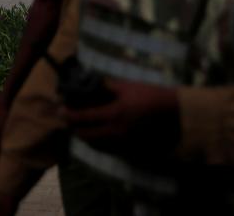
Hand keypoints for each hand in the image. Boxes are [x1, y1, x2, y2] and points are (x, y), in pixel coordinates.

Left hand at [62, 79, 179, 157]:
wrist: (174, 113)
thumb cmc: (150, 95)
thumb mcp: (127, 86)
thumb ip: (106, 86)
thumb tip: (89, 84)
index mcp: (114, 113)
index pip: (84, 117)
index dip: (69, 114)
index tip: (60, 110)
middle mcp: (116, 131)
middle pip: (86, 135)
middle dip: (73, 128)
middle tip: (68, 119)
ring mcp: (123, 143)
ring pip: (95, 144)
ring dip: (84, 136)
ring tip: (79, 126)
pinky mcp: (130, 149)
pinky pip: (107, 149)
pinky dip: (97, 143)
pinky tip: (95, 135)